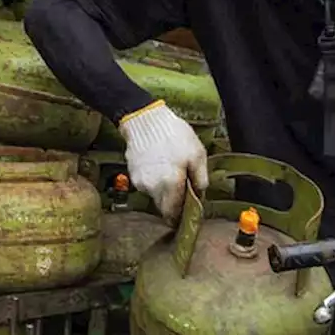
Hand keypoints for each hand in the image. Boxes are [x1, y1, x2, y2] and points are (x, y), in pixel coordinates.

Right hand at [119, 100, 208, 221]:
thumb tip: (200, 194)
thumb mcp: (197, 153)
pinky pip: (147, 185)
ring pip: (155, 196)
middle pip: (163, 207)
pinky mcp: (133, 174)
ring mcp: (140, 182)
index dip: (181, 215)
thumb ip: (201, 178)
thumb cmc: (173, 134)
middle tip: (182, 190)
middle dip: (173, 203)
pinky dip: (154, 180)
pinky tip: (159, 165)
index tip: (186, 213)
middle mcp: (153, 187)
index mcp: (171, 184)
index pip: (174, 213)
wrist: (144, 119)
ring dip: (163, 190)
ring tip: (170, 171)